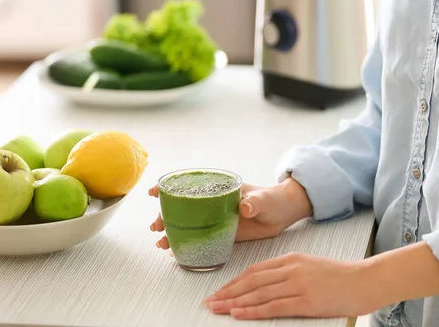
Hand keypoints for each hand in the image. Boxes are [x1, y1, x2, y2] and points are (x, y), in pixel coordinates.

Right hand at [148, 178, 312, 251]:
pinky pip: (199, 239)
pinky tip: (175, 253)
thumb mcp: (264, 199)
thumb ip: (255, 202)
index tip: (156, 192)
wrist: (283, 214)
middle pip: (182, 207)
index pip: (189, 184)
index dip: (169, 187)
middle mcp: (212, 203)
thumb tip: (246, 206)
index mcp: (219, 189)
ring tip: (161, 244)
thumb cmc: (273, 200)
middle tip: (156, 226)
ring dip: (172, 233)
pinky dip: (186, 245)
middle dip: (165, 215)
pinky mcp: (220, 234)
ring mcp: (214, 219)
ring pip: (187, 224)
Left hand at [202, 252, 372, 319]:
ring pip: (258, 293)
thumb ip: (288, 271)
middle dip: (228, 292)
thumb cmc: (340, 276)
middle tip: (210, 301)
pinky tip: (239, 314)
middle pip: (251, 281)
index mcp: (291, 259)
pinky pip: (273, 306)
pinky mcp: (306, 300)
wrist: (365, 280)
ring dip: (234, 302)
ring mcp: (298, 284)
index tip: (220, 290)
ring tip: (217, 308)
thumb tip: (265, 283)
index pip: (255, 270)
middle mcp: (291, 269)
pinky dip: (253, 310)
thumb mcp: (310, 266)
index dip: (234, 281)